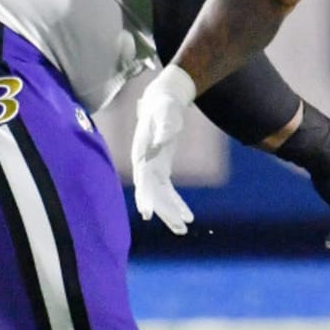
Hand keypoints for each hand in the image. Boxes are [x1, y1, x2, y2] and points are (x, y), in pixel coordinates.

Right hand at [131, 64, 196, 234]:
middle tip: (179, 228)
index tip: (147, 215)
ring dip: (171, 213)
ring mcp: (152, 169)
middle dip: (164, 212)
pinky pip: (168, 191)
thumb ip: (164, 126)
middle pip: (151, 194)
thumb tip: (163, 139)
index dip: (144, 198)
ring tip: (184, 229)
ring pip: (160, 197)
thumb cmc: (163, 106)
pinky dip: (177, 203)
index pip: (141, 181)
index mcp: (141, 154)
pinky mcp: (161, 170)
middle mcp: (143, 165)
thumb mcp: (166, 113)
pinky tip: (188, 216)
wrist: (162, 100)